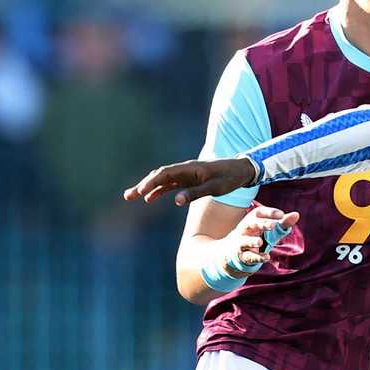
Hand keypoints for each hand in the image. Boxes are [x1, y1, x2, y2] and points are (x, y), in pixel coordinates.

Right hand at [123, 158, 257, 205]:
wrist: (242, 170)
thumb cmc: (230, 178)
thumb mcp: (214, 188)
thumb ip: (195, 194)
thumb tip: (176, 201)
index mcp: (189, 168)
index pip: (164, 174)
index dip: (150, 183)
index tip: (140, 193)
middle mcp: (185, 169)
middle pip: (159, 176)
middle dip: (143, 185)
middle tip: (128, 196)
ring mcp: (186, 174)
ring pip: (162, 180)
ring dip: (148, 188)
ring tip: (133, 196)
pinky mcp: (189, 179)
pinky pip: (170, 184)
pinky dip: (159, 190)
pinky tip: (150, 198)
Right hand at [222, 207, 299, 273]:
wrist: (236, 250)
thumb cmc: (257, 234)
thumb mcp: (270, 228)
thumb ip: (283, 222)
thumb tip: (297, 214)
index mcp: (253, 219)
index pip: (259, 212)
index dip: (269, 212)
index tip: (281, 215)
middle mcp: (245, 229)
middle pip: (251, 224)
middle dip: (261, 224)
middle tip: (273, 225)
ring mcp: (242, 242)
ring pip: (244, 241)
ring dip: (252, 241)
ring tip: (260, 242)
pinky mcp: (242, 255)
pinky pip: (249, 256)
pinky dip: (257, 257)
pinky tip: (266, 258)